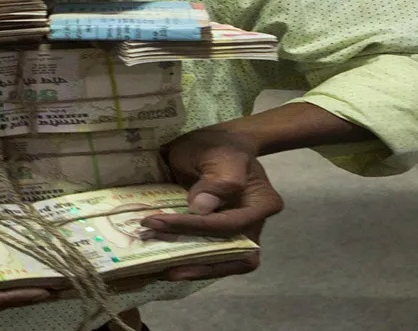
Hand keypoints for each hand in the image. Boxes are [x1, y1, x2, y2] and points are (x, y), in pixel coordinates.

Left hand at [148, 129, 283, 280]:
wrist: (220, 145)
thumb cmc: (220, 146)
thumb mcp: (219, 155)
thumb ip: (217, 179)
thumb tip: (201, 209)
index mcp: (262, 203)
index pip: (228, 225)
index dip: (192, 227)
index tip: (156, 223)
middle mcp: (256, 224)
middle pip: (233, 254)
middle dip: (199, 262)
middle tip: (165, 265)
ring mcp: (241, 233)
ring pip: (225, 263)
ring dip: (197, 269)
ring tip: (165, 271)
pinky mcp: (223, 237)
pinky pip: (213, 256)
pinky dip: (193, 262)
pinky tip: (168, 263)